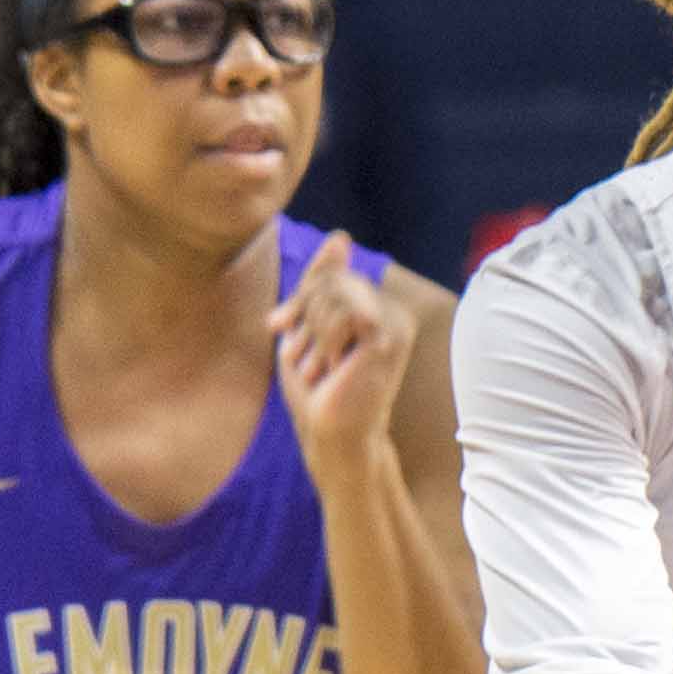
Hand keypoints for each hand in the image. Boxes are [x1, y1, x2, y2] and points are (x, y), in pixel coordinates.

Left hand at [271, 237, 419, 487]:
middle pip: (330, 276)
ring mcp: (395, 321)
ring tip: (322, 369)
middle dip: (303, 314)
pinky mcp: (390, 335)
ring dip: (312, 333)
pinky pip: (344, 308)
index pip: (329, 272)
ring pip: (334, 290)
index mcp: (375, 307)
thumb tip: (341, 236)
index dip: (298, 297)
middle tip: (308, 360)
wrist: (332, 437)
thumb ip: (321, 283)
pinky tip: (335, 368)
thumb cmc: (319, 392)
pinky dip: (325, 339)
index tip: (278, 326)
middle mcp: (391, 310)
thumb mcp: (309, 326)